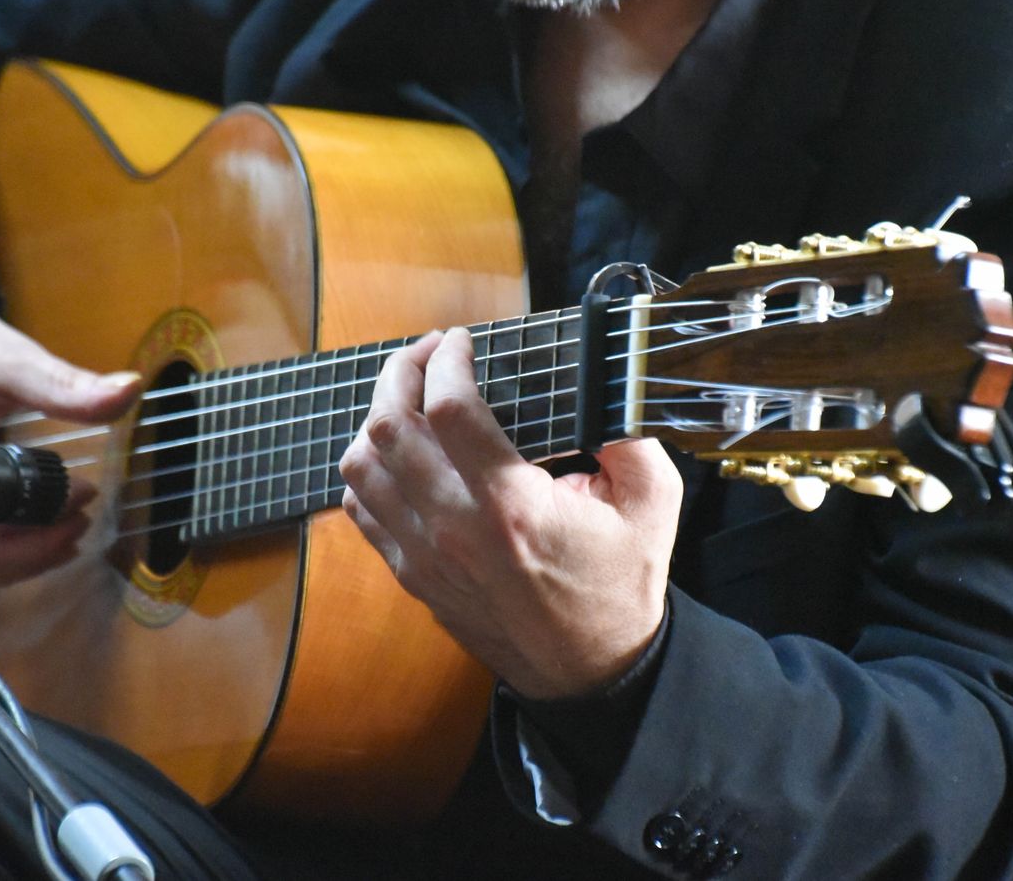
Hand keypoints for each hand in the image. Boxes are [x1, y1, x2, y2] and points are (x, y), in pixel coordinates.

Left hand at [338, 328, 681, 699]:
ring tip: (410, 399)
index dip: (446, 360)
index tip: (460, 341)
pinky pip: (359, 508)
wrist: (589, 671)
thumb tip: (603, 382)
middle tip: (428, 354)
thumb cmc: (618, 586)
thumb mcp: (652, 504)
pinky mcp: (412, 574)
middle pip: (388, 428)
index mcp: (513, 506)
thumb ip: (629, 434)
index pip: (449, 409)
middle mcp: (456, 530)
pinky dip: (368, 470)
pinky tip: (399, 454)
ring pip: (360, 466)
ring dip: (377, 419)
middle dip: (401, 373)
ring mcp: (425, 556)